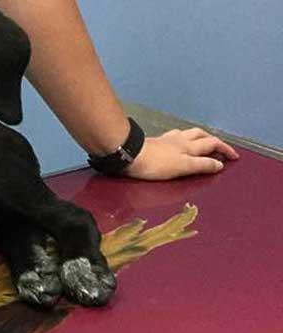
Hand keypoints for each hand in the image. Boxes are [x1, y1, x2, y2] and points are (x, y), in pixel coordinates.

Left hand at [123, 128, 239, 180]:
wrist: (129, 155)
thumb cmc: (155, 164)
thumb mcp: (183, 167)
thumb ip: (201, 165)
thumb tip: (220, 164)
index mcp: (190, 146)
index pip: (213, 144)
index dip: (225, 150)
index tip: (234, 158)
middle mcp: (180, 139)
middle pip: (202, 136)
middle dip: (215, 141)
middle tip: (222, 148)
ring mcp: (167, 139)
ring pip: (189, 133)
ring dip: (200, 136)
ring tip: (204, 141)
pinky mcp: (155, 141)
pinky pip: (175, 136)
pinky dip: (183, 137)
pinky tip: (178, 140)